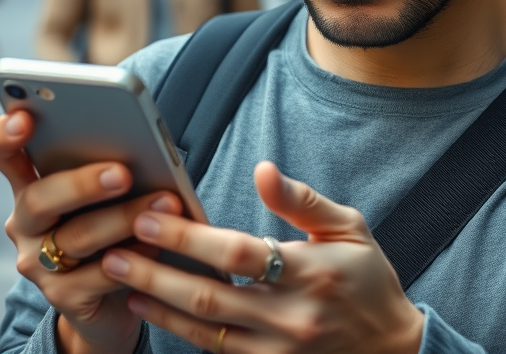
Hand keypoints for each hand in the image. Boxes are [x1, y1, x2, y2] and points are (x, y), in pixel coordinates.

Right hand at [0, 112, 184, 353]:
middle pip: (39, 197)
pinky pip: (97, 276)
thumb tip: (141, 139)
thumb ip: (110, 162)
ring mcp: (38, 262)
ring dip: (124, 218)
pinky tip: (158, 245)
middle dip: (82, 184)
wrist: (116, 297)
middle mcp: (24, 222)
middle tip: (123, 173)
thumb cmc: (116, 225)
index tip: (24, 118)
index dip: (3, 135)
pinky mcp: (62, 297)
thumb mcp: (109, 190)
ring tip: (165, 201)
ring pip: (76, 236)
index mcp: (30, 183)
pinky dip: (132, 258)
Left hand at [101, 161, 424, 353]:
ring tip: (120, 279)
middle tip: (113, 252)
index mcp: (311, 271)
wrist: (392, 346)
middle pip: (209, 296)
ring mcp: (279, 351)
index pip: (238, 253)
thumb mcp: (348, 226)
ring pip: (204, 330)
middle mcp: (292, 316)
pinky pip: (215, 351)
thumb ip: (301, 199)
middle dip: (155, 272)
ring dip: (157, 305)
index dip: (189, 235)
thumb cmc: (368, 277)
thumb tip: (262, 170)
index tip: (151, 214)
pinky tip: (153, 309)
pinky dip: (180, 329)